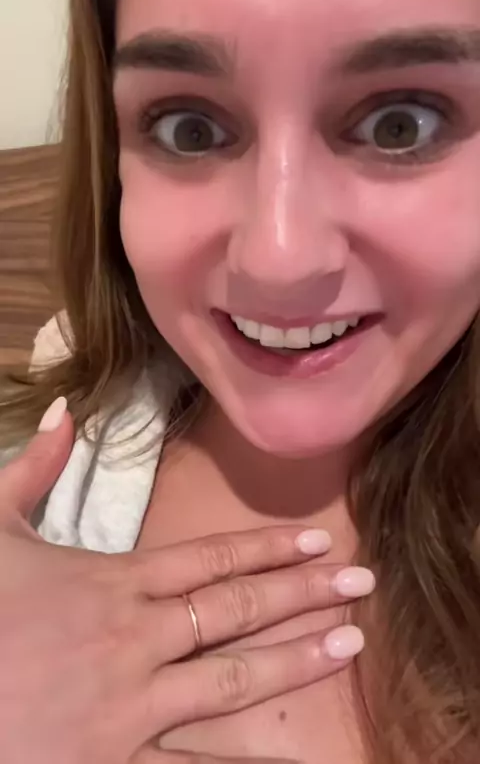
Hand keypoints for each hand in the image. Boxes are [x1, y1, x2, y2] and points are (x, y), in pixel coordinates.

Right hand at [0, 398, 371, 763]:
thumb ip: (36, 469)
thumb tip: (65, 409)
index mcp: (112, 584)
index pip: (209, 559)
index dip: (268, 549)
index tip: (317, 542)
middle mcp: (136, 641)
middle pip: (235, 612)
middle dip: (303, 595)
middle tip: (360, 585)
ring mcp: (131, 707)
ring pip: (232, 682)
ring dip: (296, 661)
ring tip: (349, 645)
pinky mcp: (115, 762)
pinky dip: (241, 758)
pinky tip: (289, 754)